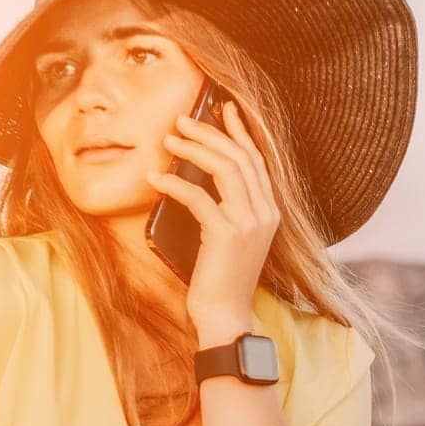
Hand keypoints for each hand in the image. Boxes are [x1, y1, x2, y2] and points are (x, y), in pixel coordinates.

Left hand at [145, 100, 279, 343]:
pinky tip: (155, 178)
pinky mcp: (226, 234)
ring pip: (224, 168)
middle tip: (182, 119)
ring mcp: (248, 223)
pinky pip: (198, 196)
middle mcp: (264, 213)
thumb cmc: (222, 280)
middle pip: (240, 157)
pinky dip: (174, 183)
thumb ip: (228, 209)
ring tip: (168, 140)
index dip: (240, 131)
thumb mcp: (232, 239)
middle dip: (210, 132)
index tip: (224, 108)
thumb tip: (200, 177)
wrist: (226, 316)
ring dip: (193, 149)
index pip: (257, 160)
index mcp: (269, 212)